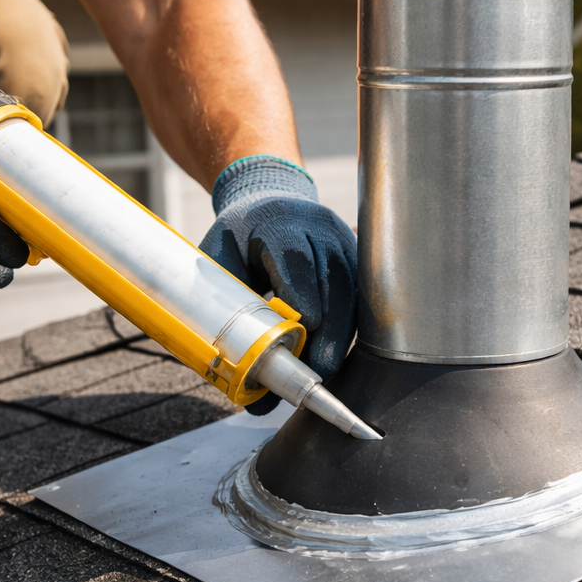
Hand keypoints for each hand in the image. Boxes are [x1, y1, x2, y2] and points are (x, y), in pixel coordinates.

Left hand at [200, 156, 356, 413]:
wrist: (270, 205)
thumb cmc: (240, 238)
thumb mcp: (220, 258)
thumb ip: (224, 304)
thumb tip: (236, 375)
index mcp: (277, 220)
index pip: (294, 255)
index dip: (303, 291)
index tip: (306, 326)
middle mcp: (319, 228)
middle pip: (334, 278)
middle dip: (330, 328)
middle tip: (319, 367)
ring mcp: (344, 242)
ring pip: (354, 291)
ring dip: (343, 333)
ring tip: (326, 368)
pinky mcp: (358, 260)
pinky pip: (361, 297)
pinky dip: (348, 328)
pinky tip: (335, 352)